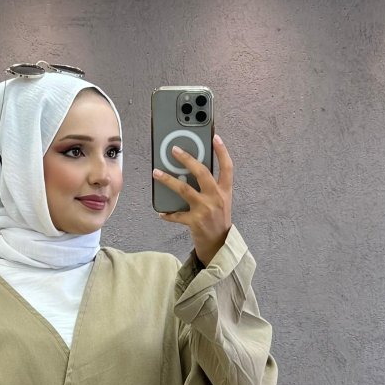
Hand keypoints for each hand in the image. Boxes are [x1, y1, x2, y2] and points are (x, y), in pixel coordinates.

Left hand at [154, 132, 232, 265]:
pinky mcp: (195, 221)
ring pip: (184, 189)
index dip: (222, 151)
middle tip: (174, 150)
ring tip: (156, 173)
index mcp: (225, 191)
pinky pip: (177, 214)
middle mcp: (217, 197)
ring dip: (168, 180)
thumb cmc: (218, 221)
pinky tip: (161, 212)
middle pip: (202, 172)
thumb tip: (190, 172)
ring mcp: (206, 209)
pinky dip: (168, 213)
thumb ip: (211, 188)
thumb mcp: (221, 202)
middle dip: (187, 159)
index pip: (227, 167)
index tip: (215, 137)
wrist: (220, 246)